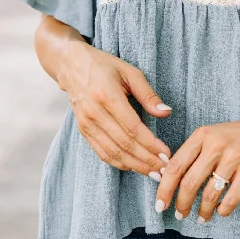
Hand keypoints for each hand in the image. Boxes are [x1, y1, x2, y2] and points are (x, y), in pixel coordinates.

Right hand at [58, 37, 171, 178]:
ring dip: (134, 166)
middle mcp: (95, 113)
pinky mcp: (83, 130)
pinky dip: (118, 163)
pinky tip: (133, 167)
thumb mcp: (130, 72)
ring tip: (153, 173)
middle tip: (165, 170)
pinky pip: (101, 152)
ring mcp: (86, 124)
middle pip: (124, 144)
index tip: (166, 154)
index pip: (133, 128)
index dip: (150, 145)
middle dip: (146, 160)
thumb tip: (166, 112)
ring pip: (112, 153)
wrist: (73, 65)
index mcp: (108, 96)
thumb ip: (148, 94)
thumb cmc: (105, 66)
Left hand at [154, 117, 239, 222]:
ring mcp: (234, 158)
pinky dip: (223, 210)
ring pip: (210, 194)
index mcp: (202, 135)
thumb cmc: (237, 136)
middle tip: (180, 214)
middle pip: (190, 183)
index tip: (160, 204)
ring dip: (203, 211)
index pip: (176, 165)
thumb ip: (192, 153)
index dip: (164, 188)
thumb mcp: (211, 135)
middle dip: (182, 204)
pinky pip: (230, 199)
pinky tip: (220, 211)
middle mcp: (216, 145)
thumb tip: (168, 179)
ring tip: (201, 217)